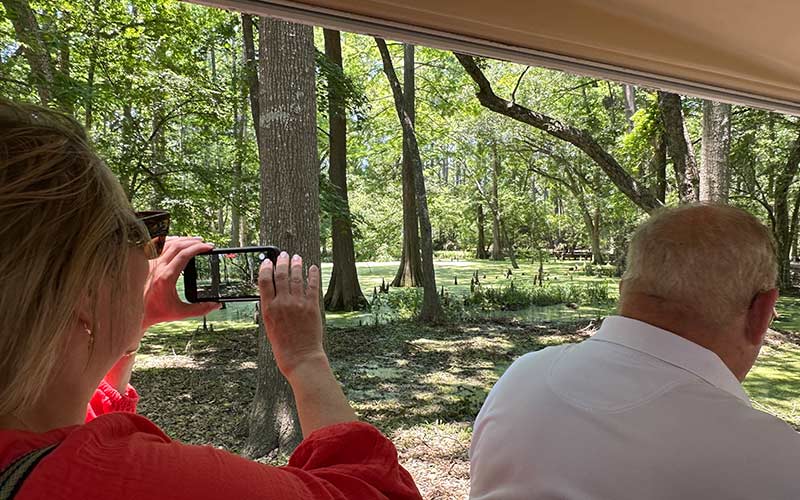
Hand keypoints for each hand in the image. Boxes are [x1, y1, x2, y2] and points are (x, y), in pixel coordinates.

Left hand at [142, 237, 220, 329]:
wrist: (135, 313)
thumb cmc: (156, 312)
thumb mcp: (181, 313)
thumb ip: (200, 309)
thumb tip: (216, 305)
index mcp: (166, 277)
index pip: (184, 254)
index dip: (198, 248)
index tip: (208, 247)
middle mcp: (157, 267)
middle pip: (177, 245)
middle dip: (193, 241)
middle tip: (205, 243)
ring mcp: (150, 264)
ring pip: (167, 243)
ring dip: (183, 239)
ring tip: (194, 240)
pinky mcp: (146, 264)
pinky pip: (158, 246)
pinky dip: (169, 240)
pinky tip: (177, 241)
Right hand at [258, 252, 323, 378]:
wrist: (300, 357)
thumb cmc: (283, 345)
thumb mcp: (269, 325)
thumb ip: (270, 307)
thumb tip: (273, 290)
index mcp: (268, 308)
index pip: (264, 281)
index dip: (266, 268)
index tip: (267, 261)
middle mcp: (282, 303)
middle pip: (281, 275)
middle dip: (282, 262)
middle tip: (284, 255)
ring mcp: (298, 304)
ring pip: (296, 277)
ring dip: (297, 265)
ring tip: (297, 258)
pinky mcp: (312, 306)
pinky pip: (312, 285)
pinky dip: (312, 275)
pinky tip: (312, 268)